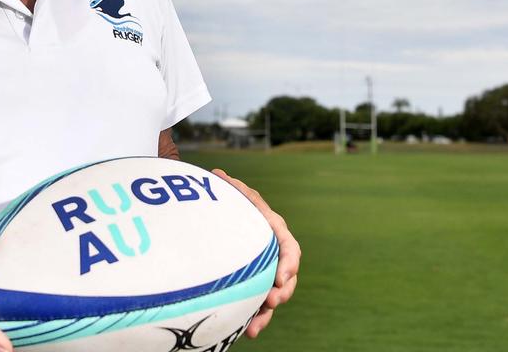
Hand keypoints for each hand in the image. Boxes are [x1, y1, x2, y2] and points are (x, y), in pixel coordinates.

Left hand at [212, 169, 299, 337]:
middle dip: (282, 292)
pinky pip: (259, 304)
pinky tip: (246, 331)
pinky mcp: (252, 285)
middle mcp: (273, 254)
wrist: (218, 218)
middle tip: (272, 301)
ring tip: (254, 327)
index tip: (280, 277)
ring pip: (274, 295)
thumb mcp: (231, 195)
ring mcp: (264, 271)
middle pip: (287, 277)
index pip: (290, 248)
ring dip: (267, 312)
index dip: (288, 263)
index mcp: (273, 232)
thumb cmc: (229, 205)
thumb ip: (229, 189)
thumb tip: (217, 175)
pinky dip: (255, 318)